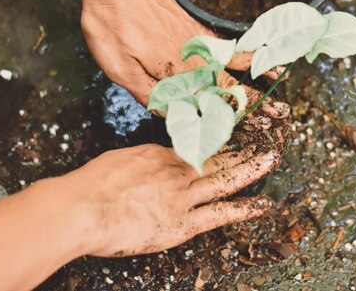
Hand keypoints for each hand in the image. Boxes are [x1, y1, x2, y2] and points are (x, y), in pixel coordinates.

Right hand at [60, 143, 278, 256]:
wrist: (82, 208)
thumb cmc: (91, 185)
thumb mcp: (119, 161)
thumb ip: (140, 162)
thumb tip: (147, 165)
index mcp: (160, 155)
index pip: (196, 145)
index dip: (218, 140)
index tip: (233, 133)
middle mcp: (177, 170)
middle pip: (218, 156)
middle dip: (243, 146)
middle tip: (265, 137)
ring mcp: (183, 195)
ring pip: (226, 178)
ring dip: (252, 167)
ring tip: (273, 157)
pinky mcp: (183, 222)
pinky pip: (220, 213)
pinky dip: (244, 209)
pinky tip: (264, 204)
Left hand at [79, 0, 289, 117]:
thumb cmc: (112, 23)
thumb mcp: (119, 67)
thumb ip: (148, 93)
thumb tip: (171, 115)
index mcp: (178, 72)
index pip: (212, 103)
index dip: (233, 120)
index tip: (256, 131)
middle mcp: (195, 57)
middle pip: (231, 85)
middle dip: (255, 102)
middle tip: (279, 114)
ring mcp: (197, 40)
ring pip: (233, 64)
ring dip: (256, 76)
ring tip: (279, 81)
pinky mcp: (192, 27)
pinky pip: (227, 44)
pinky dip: (245, 52)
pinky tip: (253, 54)